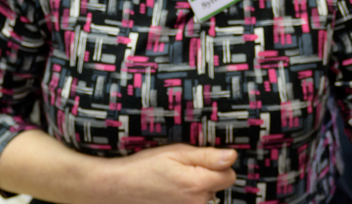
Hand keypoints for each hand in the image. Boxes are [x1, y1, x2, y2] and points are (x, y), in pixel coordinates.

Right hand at [104, 143, 236, 203]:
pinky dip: (188, 196)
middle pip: (218, 186)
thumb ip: (207, 156)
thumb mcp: (176, 152)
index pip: (229, 175)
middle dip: (208, 175)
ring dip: (198, 187)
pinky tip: (172, 189)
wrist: (120, 187)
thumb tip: (232, 156)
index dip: (219, 164)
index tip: (202, 158)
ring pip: (207, 196)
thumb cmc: (145, 166)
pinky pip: (194, 203)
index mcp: (198, 184)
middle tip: (183, 167)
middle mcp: (197, 203)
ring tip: (175, 179)